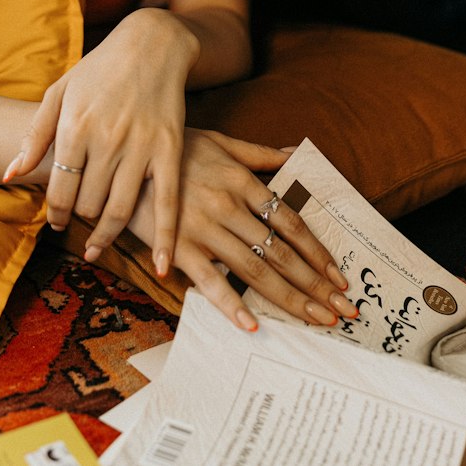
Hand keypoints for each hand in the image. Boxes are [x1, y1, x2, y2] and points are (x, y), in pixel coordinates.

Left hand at [2, 8, 195, 276]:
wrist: (151, 44)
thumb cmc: (99, 68)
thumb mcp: (60, 92)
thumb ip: (34, 135)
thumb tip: (8, 174)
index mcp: (76, 126)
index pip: (60, 189)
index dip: (55, 213)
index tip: (55, 220)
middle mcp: (107, 139)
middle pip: (89, 204)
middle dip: (79, 220)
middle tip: (77, 225)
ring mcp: (141, 146)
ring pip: (122, 210)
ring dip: (108, 235)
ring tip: (98, 246)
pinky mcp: (170, 149)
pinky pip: (168, 202)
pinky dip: (166, 238)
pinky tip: (163, 266)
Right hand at [126, 129, 356, 330]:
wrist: (121, 158)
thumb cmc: (172, 149)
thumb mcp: (218, 142)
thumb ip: (258, 153)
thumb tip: (292, 153)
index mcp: (241, 181)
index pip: (289, 222)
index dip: (317, 251)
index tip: (339, 276)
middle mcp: (228, 206)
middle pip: (280, 252)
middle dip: (316, 284)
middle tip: (344, 310)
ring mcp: (203, 228)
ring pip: (255, 268)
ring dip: (290, 298)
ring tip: (317, 321)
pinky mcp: (177, 246)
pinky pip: (210, 281)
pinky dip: (231, 305)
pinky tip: (252, 325)